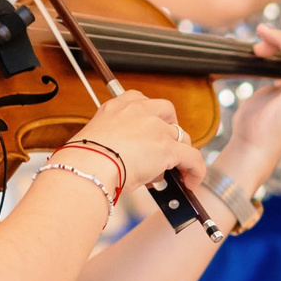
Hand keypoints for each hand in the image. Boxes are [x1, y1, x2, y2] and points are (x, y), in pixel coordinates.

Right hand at [70, 91, 209, 193]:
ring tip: (175, 169)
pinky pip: (192, 157)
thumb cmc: (85, 160)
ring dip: (180, 151)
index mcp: (118, 106)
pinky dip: (195, 170)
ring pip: (181, 136)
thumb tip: (135, 161)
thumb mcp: (99, 140)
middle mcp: (139, 111)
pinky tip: (191, 180)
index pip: (141, 100)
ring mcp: (155, 127)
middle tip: (166, 147)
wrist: (88, 167)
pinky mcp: (167, 147)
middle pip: (167, 112)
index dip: (151, 116)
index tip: (150, 128)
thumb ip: (118, 142)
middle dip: (170, 128)